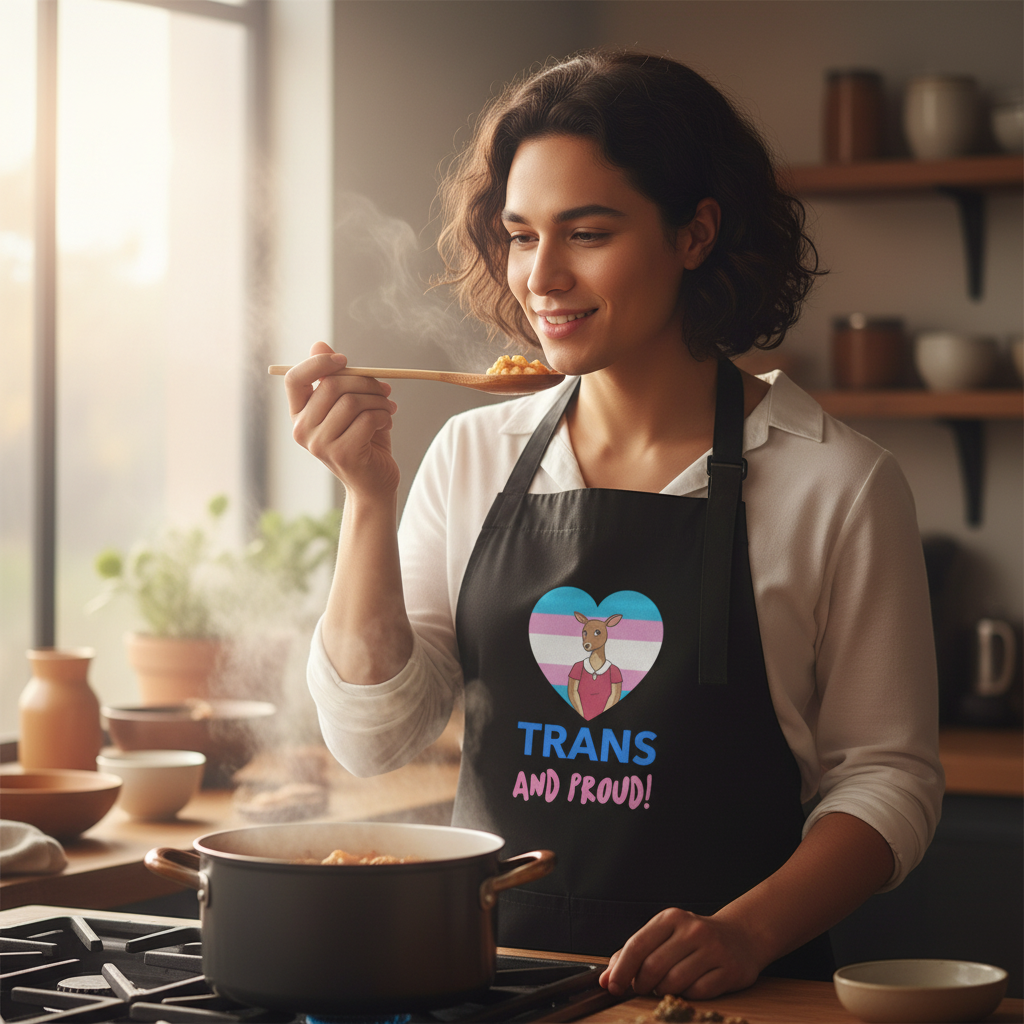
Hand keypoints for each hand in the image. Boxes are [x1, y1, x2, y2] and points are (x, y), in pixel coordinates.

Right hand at [285, 342, 399, 497]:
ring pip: (351, 402)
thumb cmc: (362, 440)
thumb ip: (334, 378)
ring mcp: (319, 445)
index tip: (345, 360)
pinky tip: (386, 424)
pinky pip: (367, 419)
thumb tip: (318, 345)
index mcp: (299, 414)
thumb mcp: (348, 405)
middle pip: (331, 385)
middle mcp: (302, 430)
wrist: (374, 483)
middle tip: (384, 389)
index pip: (295, 378)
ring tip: (388, 409)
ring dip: (378, 401)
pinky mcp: (342, 454)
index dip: (319, 363)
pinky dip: (383, 416)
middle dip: (365, 382)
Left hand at [599, 907, 764, 1000]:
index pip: (637, 945)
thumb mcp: (663, 935)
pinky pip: (697, 993)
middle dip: (641, 984)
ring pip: (674, 982)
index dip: (621, 969)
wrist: (740, 936)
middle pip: (653, 967)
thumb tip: (606, 979)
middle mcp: (693, 930)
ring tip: (664, 985)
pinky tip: (689, 986)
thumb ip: (632, 954)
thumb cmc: (691, 938)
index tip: (612, 986)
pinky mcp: (730, 970)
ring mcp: (713, 950)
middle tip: (641, 987)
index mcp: (671, 918)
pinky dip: (687, 995)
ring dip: (663, 991)